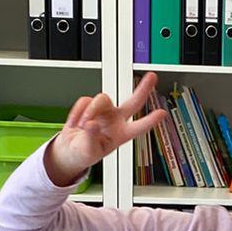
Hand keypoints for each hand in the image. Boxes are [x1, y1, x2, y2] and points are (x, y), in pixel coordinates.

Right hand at [44, 75, 165, 184]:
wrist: (69, 150)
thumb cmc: (84, 153)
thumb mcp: (89, 151)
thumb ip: (91, 137)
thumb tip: (92, 123)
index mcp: (121, 135)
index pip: (138, 127)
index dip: (150, 121)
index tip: (162, 113)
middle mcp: (116, 120)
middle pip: (133, 102)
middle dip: (143, 89)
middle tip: (152, 76)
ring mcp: (104, 111)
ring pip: (101, 99)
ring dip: (89, 111)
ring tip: (82, 125)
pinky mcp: (90, 105)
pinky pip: (84, 101)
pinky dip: (77, 112)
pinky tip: (75, 123)